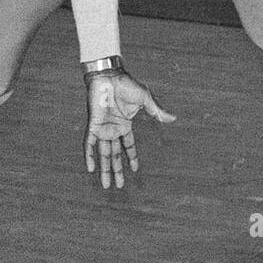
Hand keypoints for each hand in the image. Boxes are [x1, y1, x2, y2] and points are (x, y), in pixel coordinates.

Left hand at [84, 69, 176, 188]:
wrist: (110, 76)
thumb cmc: (126, 85)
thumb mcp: (145, 99)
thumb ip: (156, 111)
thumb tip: (173, 118)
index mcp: (124, 124)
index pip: (127, 145)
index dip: (131, 157)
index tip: (134, 170)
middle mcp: (113, 129)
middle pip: (114, 155)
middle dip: (117, 171)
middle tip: (119, 186)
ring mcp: (103, 128)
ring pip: (103, 154)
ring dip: (105, 170)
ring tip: (107, 186)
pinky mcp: (93, 125)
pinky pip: (90, 144)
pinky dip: (90, 156)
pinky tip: (91, 169)